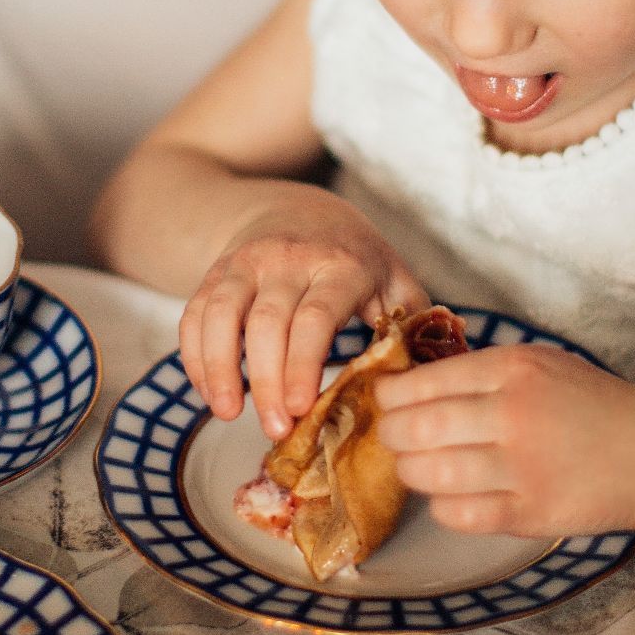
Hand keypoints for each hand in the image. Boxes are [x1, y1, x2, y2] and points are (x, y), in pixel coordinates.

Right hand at [180, 191, 426, 439]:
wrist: (295, 204)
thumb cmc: (354, 256)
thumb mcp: (392, 277)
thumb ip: (413, 320)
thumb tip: (439, 373)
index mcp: (341, 264)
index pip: (317, 315)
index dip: (304, 363)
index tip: (303, 408)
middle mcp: (288, 258)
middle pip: (268, 322)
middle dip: (267, 380)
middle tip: (275, 429)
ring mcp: (246, 263)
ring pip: (220, 313)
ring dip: (219, 367)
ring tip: (228, 412)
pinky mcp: (216, 272)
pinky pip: (195, 313)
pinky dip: (196, 355)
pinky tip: (210, 392)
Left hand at [374, 342, 634, 537]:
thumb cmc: (594, 405)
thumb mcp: (541, 364)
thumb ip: (481, 371)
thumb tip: (410, 384)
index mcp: (513, 369)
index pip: (423, 382)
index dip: (389, 396)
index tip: (382, 401)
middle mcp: (514, 414)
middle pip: (417, 428)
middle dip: (392, 435)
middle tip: (393, 437)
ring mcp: (523, 467)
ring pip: (431, 473)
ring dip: (411, 472)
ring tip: (417, 467)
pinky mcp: (532, 513)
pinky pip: (459, 514)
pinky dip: (443, 507)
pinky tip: (450, 497)